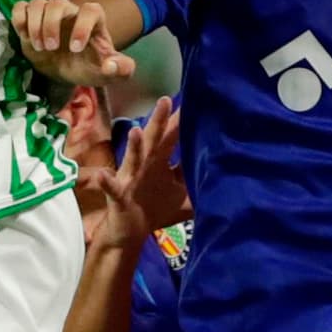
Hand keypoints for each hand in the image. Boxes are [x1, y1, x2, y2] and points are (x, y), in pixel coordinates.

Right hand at [11, 0, 135, 89]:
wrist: (67, 70)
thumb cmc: (89, 67)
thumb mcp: (109, 73)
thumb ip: (121, 69)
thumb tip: (111, 65)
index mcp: (92, 20)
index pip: (90, 10)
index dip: (83, 26)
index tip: (76, 48)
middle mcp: (70, 12)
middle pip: (58, 3)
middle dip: (51, 25)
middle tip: (51, 48)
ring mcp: (49, 14)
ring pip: (38, 2)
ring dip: (35, 23)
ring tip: (39, 47)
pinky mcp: (31, 20)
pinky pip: (21, 6)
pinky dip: (19, 18)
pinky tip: (24, 36)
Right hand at [89, 96, 190, 248]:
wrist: (129, 233)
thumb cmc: (156, 208)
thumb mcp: (182, 193)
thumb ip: (199, 179)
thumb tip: (228, 173)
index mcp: (160, 161)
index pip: (173, 136)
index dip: (182, 120)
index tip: (194, 98)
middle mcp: (145, 164)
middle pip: (153, 139)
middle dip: (159, 121)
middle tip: (166, 100)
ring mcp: (130, 179)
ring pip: (132, 159)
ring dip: (133, 146)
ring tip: (135, 131)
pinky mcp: (118, 196)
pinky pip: (112, 188)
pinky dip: (106, 181)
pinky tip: (102, 175)